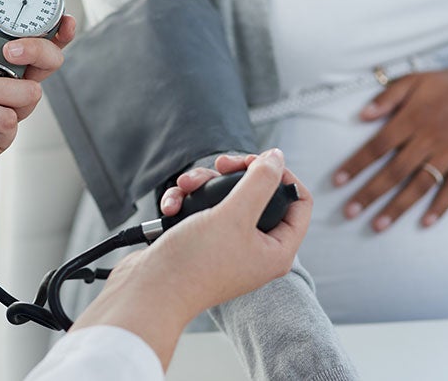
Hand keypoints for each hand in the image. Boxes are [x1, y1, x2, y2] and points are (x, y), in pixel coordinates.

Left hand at [0, 0, 75, 181]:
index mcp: (0, 59)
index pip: (42, 44)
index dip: (59, 33)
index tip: (64, 22)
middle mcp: (8, 85)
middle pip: (49, 66)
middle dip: (35, 53)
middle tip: (8, 52)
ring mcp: (5, 112)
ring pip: (29, 95)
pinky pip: (9, 120)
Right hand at [72, 149, 311, 369]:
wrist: (148, 290)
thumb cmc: (196, 262)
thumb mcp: (234, 215)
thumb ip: (260, 182)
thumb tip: (277, 156)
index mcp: (276, 249)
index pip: (298, 202)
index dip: (282, 175)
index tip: (256, 162)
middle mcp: (255, 248)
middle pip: (259, 194)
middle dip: (235, 174)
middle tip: (221, 165)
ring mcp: (227, 244)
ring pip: (225, 196)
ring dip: (203, 184)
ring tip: (186, 185)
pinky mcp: (202, 241)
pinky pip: (201, 208)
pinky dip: (186, 200)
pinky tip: (172, 205)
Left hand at [334, 60, 447, 231]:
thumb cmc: (441, 85)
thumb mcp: (412, 81)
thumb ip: (386, 98)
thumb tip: (361, 115)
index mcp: (412, 119)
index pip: (378, 146)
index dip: (356, 164)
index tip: (337, 181)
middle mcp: (429, 139)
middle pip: (395, 171)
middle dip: (370, 194)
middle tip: (349, 212)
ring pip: (421, 185)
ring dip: (398, 207)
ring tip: (377, 225)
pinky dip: (441, 207)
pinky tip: (424, 223)